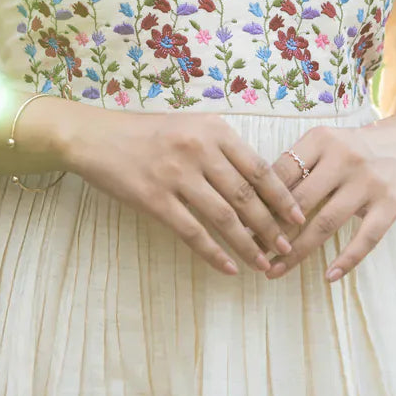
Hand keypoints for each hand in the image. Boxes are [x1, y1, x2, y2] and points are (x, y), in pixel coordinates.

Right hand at [59, 109, 307, 277]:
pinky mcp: (155, 199)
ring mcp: (176, 174)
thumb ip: (220, 147)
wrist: (96, 137)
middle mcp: (198, 150)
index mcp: (212, 130)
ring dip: (247, 244)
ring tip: (264, 264)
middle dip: (270, 225)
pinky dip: (214, 254)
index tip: (298, 217)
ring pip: (224, 216)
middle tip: (287, 247)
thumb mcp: (189, 126)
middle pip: (246, 195)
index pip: (258, 167)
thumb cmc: (146, 133)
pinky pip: (192, 232)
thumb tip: (257, 181)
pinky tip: (228, 268)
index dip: (281, 196)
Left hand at [263, 117, 395, 281]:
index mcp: (321, 139)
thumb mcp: (326, 144)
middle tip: (252, 253)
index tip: (239, 224)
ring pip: (326, 223)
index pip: (282, 173)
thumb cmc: (354, 149)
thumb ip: (298, 167)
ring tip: (276, 270)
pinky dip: (346, 260)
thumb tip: (254, 202)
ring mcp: (368, 182)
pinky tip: (328, 276)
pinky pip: (365, 239)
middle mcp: (344, 158)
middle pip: (300, 201)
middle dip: (272, 231)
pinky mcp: (390, 205)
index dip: (259, 200)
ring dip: (298, 252)